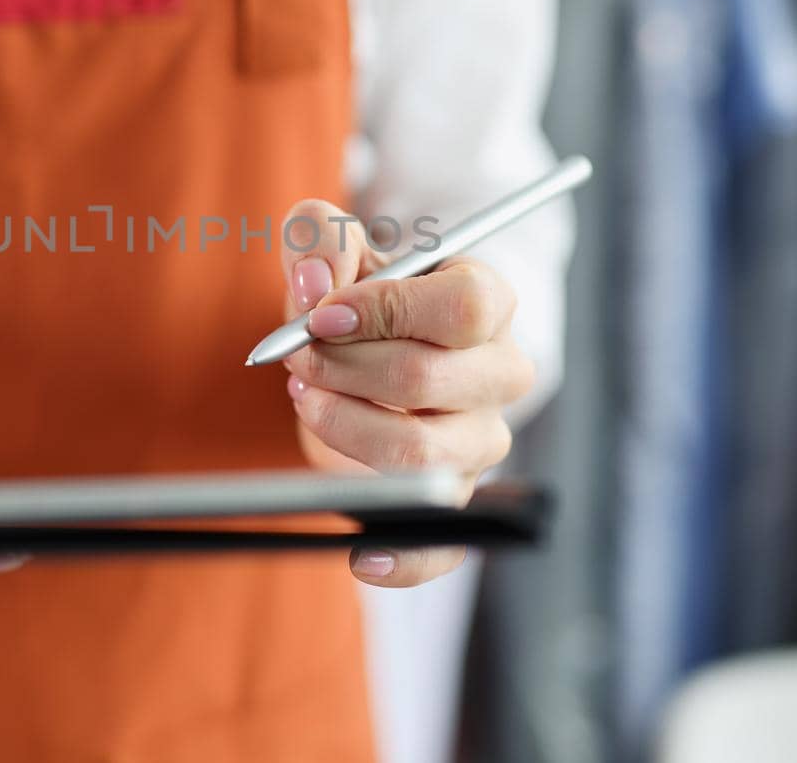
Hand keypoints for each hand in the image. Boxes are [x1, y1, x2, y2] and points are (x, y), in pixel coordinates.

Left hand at [278, 200, 534, 587]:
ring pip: (417, 453)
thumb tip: (316, 281)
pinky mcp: (454, 500)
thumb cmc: (355, 300)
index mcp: (485, 301)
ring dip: (341, 426)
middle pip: (426, 378)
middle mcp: (499, 374)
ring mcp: (481, 442)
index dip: (384, 311)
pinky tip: (359, 557)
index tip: (319, 316)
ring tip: (306, 398)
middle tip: (296, 357)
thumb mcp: (333, 253)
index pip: (464, 307)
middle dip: (342, 367)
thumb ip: (320, 239)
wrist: (360, 357)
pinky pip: (442, 547)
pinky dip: (400, 558)